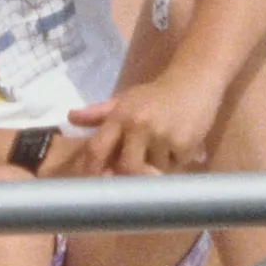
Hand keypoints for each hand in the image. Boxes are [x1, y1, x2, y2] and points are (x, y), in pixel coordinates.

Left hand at [72, 65, 229, 179]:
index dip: (92, 170)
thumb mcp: (125, 100)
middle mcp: (138, 125)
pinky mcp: (185, 144)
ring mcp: (162, 135)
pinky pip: (174, 167)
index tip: (94, 183)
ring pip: (153, 171)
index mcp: (120, 116)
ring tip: (161, 153)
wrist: (194, 81)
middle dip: (129, 176)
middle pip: (126, 168)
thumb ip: (98, 113)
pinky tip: (178, 148)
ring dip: (156, 169)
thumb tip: (71, 118)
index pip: (97, 148)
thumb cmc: (155, 95)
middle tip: (134, 176)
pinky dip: (175, 163)